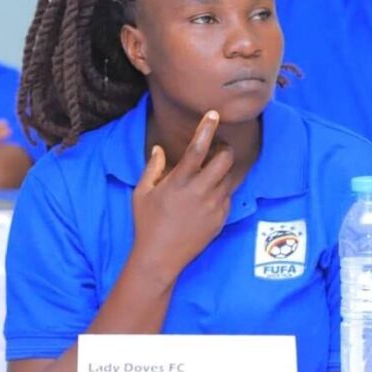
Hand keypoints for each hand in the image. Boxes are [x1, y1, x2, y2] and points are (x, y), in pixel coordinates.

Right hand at [131, 111, 234, 280]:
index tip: (214, 114)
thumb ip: (152, 168)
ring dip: (223, 171)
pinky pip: (228, 197)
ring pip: (230, 178)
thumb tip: (159, 149)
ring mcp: (213, 206)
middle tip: (218, 149)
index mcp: (179, 182)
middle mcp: (200, 192)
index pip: (198, 148)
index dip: (207, 128)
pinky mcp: (221, 219)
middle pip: (225, 160)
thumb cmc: (147, 224)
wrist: (160, 257)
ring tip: (211, 174)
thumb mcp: (142, 193)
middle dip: (225, 149)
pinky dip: (221, 191)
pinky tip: (207, 197)